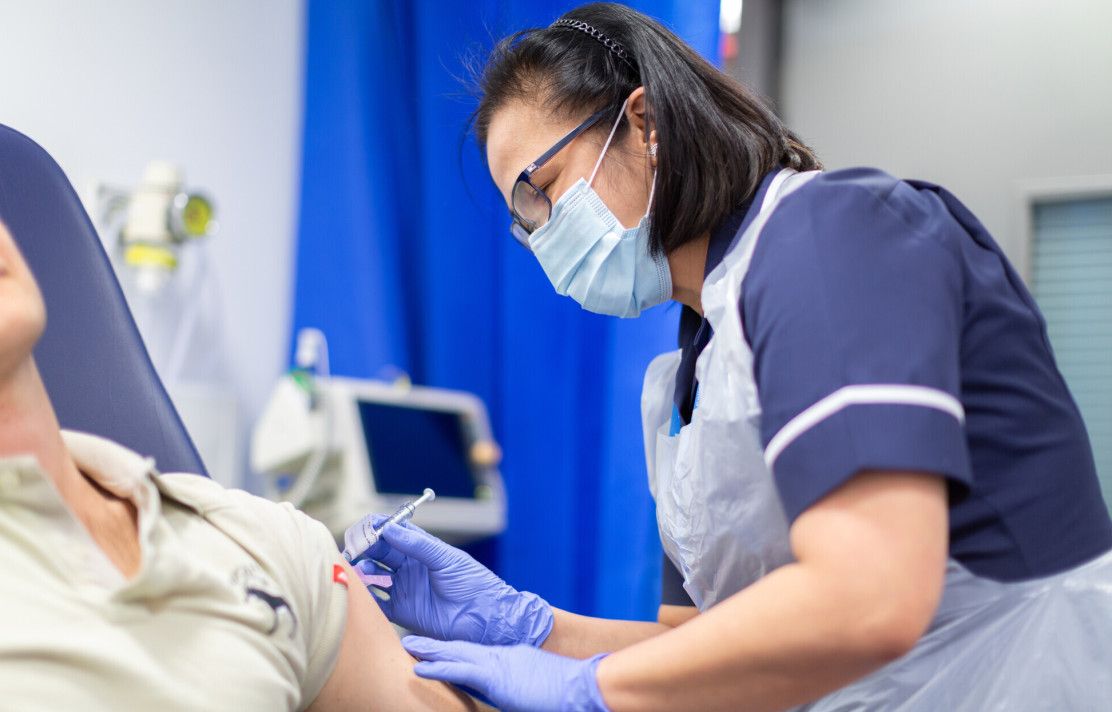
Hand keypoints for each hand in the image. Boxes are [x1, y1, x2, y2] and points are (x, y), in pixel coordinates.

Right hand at [356, 518, 552, 645]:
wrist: (485, 620)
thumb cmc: (475, 584)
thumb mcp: (448, 559)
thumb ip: (419, 545)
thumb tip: (391, 529)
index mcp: (422, 550)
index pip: (394, 533)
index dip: (378, 528)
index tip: (365, 527)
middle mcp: (410, 567)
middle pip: (379, 553)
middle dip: (365, 548)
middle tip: (354, 548)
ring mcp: (405, 589)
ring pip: (374, 576)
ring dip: (363, 571)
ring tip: (360, 569)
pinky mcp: (402, 612)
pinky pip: (378, 603)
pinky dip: (366, 597)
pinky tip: (360, 591)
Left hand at [404, 636, 608, 711]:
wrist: (582, 686)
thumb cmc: (568, 690)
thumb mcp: (539, 684)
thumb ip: (522, 683)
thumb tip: (517, 692)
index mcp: (512, 660)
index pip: (475, 655)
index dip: (453, 652)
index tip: (435, 650)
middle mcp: (501, 657)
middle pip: (461, 649)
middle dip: (436, 646)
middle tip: (411, 641)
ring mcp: (498, 665)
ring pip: (455, 654)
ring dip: (429, 652)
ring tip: (407, 646)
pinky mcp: (496, 677)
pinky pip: (460, 671)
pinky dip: (438, 668)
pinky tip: (419, 668)